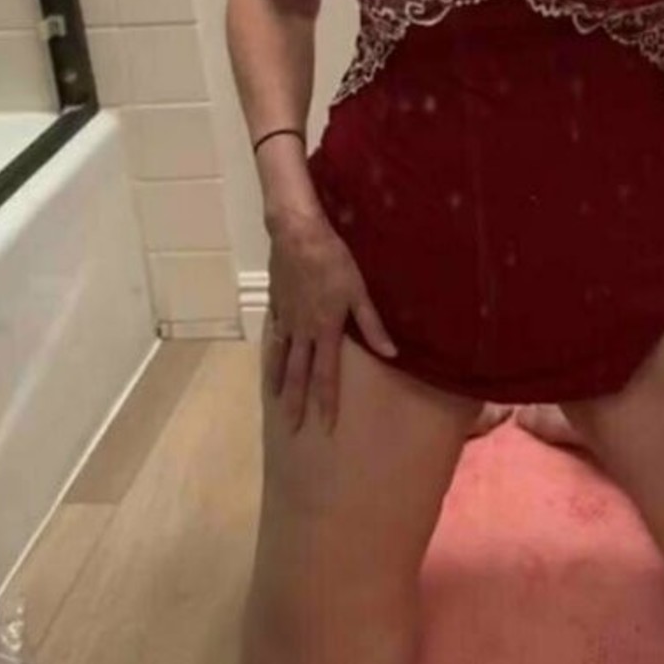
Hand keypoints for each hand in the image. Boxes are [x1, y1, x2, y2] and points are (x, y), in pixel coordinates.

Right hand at [266, 212, 397, 434]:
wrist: (297, 235)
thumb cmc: (333, 261)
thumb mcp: (359, 292)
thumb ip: (372, 325)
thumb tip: (391, 353)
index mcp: (325, 330)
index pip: (326, 375)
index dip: (326, 402)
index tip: (324, 427)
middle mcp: (303, 331)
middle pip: (298, 374)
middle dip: (296, 403)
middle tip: (291, 427)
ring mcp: (286, 319)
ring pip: (281, 357)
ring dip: (279, 381)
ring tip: (276, 400)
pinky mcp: (277, 304)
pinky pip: (274, 334)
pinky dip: (272, 351)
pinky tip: (272, 357)